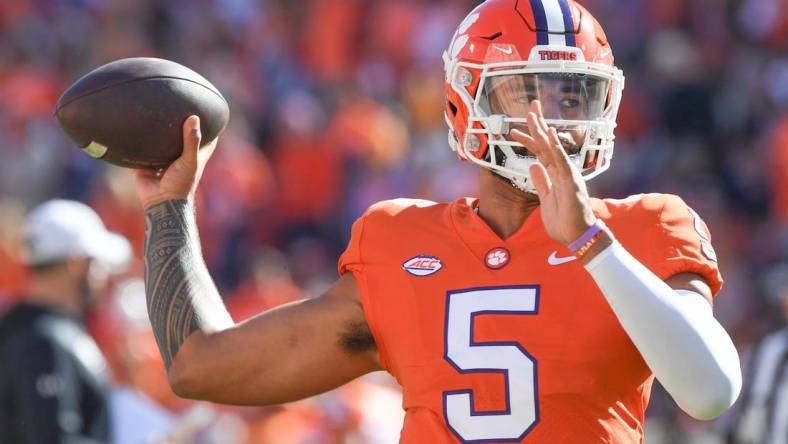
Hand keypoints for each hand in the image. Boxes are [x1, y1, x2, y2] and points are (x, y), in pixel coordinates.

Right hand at [133, 115, 217, 208]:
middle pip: (180, 140)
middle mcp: (177, 158)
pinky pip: (140, 153)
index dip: (209, 129)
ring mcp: (160, 162)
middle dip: (178, 128)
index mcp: (193, 157)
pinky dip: (138, 144)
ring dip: (156, 136)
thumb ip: (192, 140)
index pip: (205, 141)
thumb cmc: (181, 184)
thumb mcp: (190, 161)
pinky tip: (133, 128)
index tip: (209, 113)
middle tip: (176, 107)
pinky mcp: (144, 166)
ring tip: (152, 114)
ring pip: (159, 146)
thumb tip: (193, 117)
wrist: (161, 202)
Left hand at [510, 100, 595, 244]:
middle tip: (529, 106)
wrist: (577, 236)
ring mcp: (567, 174)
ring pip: (553, 148)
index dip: (529, 139)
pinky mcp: (571, 182)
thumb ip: (541, 182)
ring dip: (542, 131)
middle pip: (547, 144)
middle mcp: (562, 171)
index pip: (540, 152)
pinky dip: (554, 147)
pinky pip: (561, 161)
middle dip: (537, 125)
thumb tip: (533, 165)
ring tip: (534, 115)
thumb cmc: (564, 221)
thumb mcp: (546, 199)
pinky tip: (548, 134)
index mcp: (556, 174)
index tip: (516, 129)